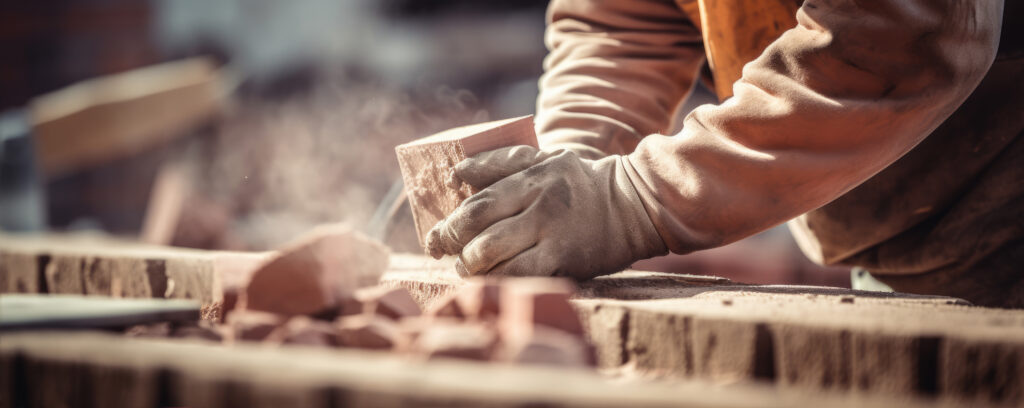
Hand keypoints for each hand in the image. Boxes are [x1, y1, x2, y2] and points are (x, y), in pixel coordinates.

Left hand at [425, 146, 666, 278]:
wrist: (635, 204)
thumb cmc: (581, 183)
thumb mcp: (544, 160)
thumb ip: (500, 164)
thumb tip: (457, 173)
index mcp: (532, 178)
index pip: (476, 204)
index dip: (448, 225)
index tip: (434, 238)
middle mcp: (540, 206)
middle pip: (479, 234)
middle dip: (454, 249)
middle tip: (448, 255)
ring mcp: (554, 236)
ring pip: (495, 260)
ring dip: (473, 269)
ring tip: (470, 268)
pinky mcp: (566, 262)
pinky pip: (521, 277)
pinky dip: (500, 281)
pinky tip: (496, 279)